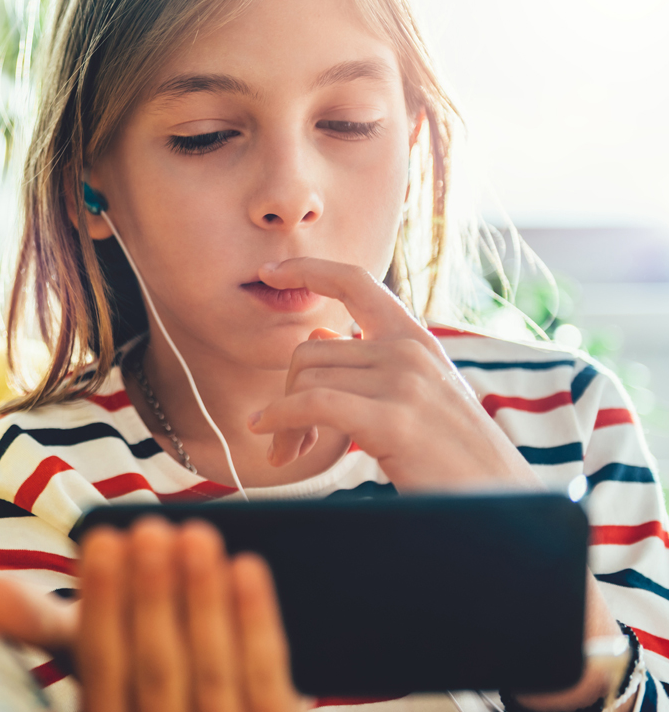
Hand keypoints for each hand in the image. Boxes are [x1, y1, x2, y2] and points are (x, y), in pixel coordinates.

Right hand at [0, 517, 302, 711]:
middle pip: (158, 671)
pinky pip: (269, 684)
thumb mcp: (89, 666)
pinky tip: (248, 568)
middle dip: (154, 597)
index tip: (103, 540)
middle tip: (153, 529)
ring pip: (214, 675)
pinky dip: (258, 625)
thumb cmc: (138, 689)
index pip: (101, 671)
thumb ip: (42, 629)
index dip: (101, 604)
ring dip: (205, 601)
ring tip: (198, 535)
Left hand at [247, 257, 541, 490]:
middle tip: (286, 438)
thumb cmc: (451, 455)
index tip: (271, 272)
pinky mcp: (393, 420)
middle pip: (309, 352)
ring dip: (284, 421)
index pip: (355, 281)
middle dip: (285, 395)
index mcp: (415, 338)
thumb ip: (370, 361)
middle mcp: (409, 350)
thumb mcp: (416, 393)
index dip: (308, 270)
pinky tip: (270, 440)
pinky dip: (280, 419)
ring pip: (305, 380)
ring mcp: (403, 382)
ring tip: (290, 452)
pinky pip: (313, 404)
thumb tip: (319, 333)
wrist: (502, 501)